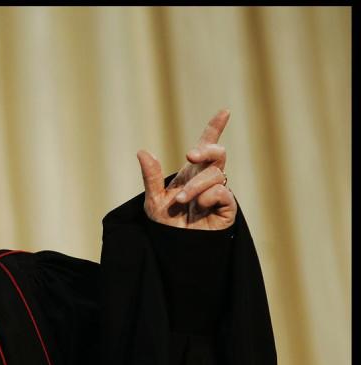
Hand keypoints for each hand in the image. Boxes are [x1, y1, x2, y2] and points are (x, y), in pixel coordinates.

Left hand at [137, 108, 236, 230]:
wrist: (174, 248)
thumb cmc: (165, 225)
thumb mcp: (153, 200)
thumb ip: (151, 176)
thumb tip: (142, 152)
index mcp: (191, 174)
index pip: (205, 147)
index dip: (215, 129)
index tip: (224, 112)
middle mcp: (206, 180)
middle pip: (218, 154)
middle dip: (206, 150)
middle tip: (189, 156)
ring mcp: (218, 193)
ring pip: (216, 174)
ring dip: (196, 186)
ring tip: (181, 202)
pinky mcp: (226, 209)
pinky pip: (223, 192)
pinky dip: (208, 197)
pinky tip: (199, 206)